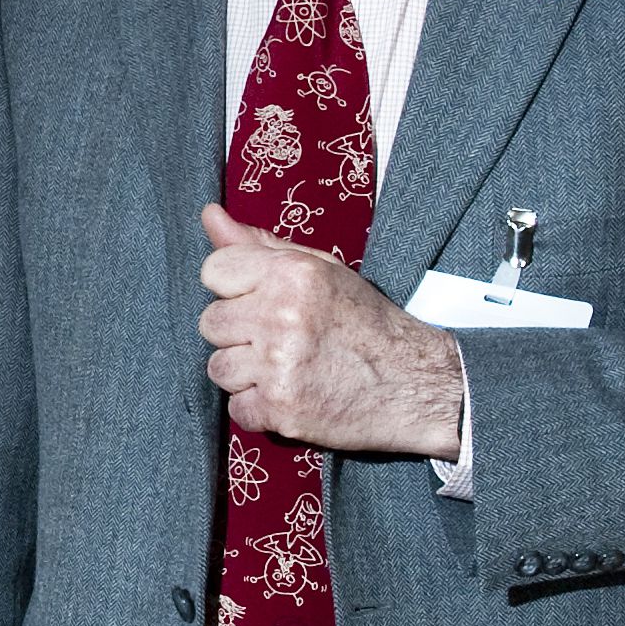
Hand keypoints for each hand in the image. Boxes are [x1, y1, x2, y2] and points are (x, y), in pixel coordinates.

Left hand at [200, 204, 466, 455]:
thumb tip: (210, 215)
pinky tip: (291, 395)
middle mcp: (281, 316)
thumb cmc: (365, 323)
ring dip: (245, 373)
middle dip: (239, 334)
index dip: (233, 290)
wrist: (414, 383)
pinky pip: (237, 409)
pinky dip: (259, 409)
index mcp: (292, 274)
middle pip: (210, 322)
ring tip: (286, 368)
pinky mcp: (281, 408)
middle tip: (280, 340)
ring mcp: (279, 365)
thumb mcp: (321, 270)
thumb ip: (261, 245)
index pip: (214, 271)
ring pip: (218, 367)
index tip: (260, 302)